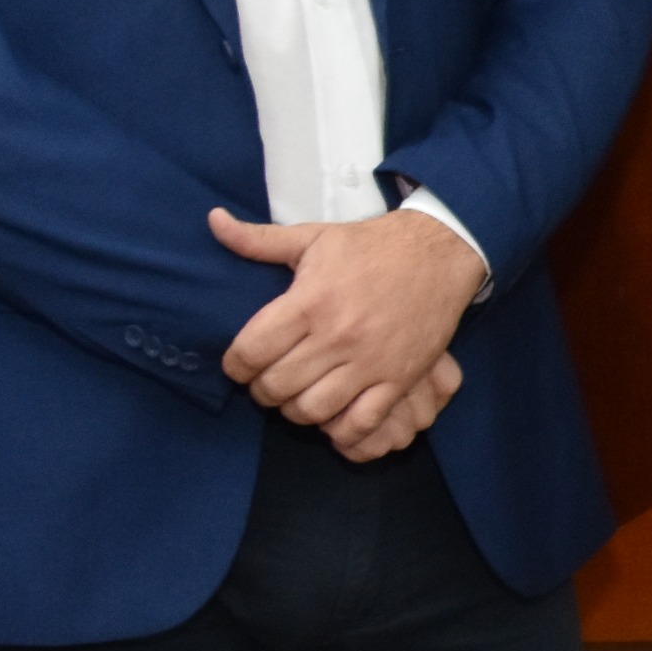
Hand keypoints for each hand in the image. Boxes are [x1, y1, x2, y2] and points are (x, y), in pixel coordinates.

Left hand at [213, 205, 489, 440]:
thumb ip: (258, 239)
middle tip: (267, 381)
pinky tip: (334, 415)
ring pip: (313, 410)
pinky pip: (362, 422)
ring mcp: (370, 362)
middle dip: (262, 390)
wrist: (439, 252)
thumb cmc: (370, 246)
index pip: (251, 352)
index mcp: (309, 302)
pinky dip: (341, 430)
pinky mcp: (399, 379)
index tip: (239, 364)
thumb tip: (212, 220)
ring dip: (296, 410)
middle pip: (277, 387)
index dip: (235, 365)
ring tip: (298, 396)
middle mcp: (336, 336)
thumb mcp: (312, 237)